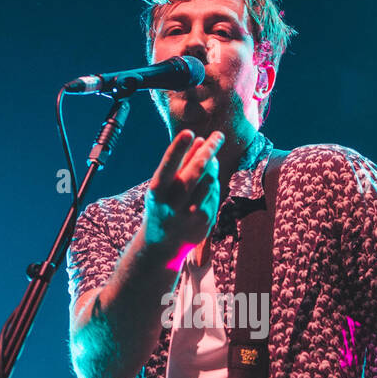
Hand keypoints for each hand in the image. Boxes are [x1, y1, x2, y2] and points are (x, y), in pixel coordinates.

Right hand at [142, 129, 223, 256]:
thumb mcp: (163, 186)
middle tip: (218, 135)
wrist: (162, 244)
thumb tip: (200, 140)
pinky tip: (208, 182)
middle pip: (197, 170)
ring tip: (211, 159)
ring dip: (212, 166)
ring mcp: (191, 214)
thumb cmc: (162, 205)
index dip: (178, 148)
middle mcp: (173, 203)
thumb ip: (180, 164)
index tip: (189, 132)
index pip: (168, 165)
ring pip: (210, 180)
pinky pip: (214, 194)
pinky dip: (213, 184)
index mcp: (157, 191)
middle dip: (209, 150)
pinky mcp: (205, 221)